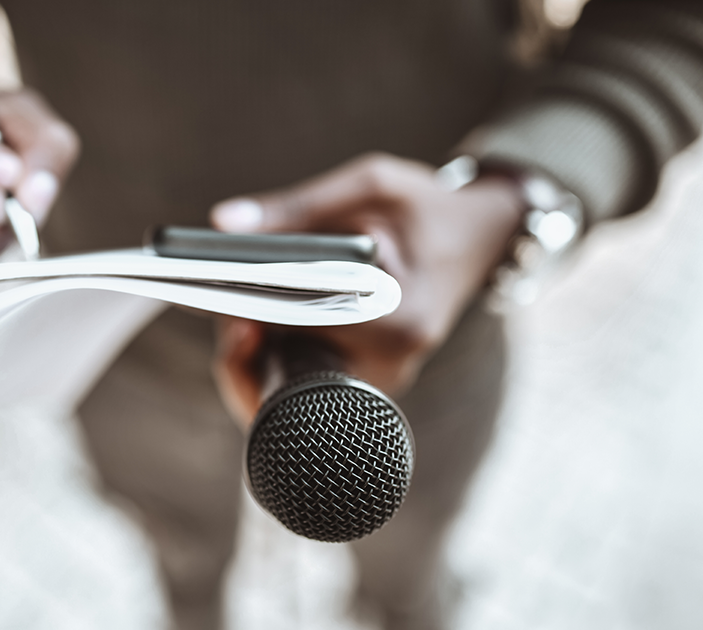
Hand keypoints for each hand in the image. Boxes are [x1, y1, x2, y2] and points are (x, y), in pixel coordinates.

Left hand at [210, 153, 523, 424]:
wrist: (480, 238)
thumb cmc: (426, 208)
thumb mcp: (371, 186)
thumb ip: (298, 205)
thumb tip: (223, 223)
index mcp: (400, 317)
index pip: (308, 330)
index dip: (256, 320)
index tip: (222, 306)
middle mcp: (393, 361)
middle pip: (295, 372)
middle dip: (249, 345)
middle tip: (223, 311)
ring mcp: (382, 377)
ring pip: (295, 386)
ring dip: (258, 354)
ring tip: (237, 314)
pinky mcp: (370, 378)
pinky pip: (309, 380)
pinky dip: (278, 356)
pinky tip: (261, 324)